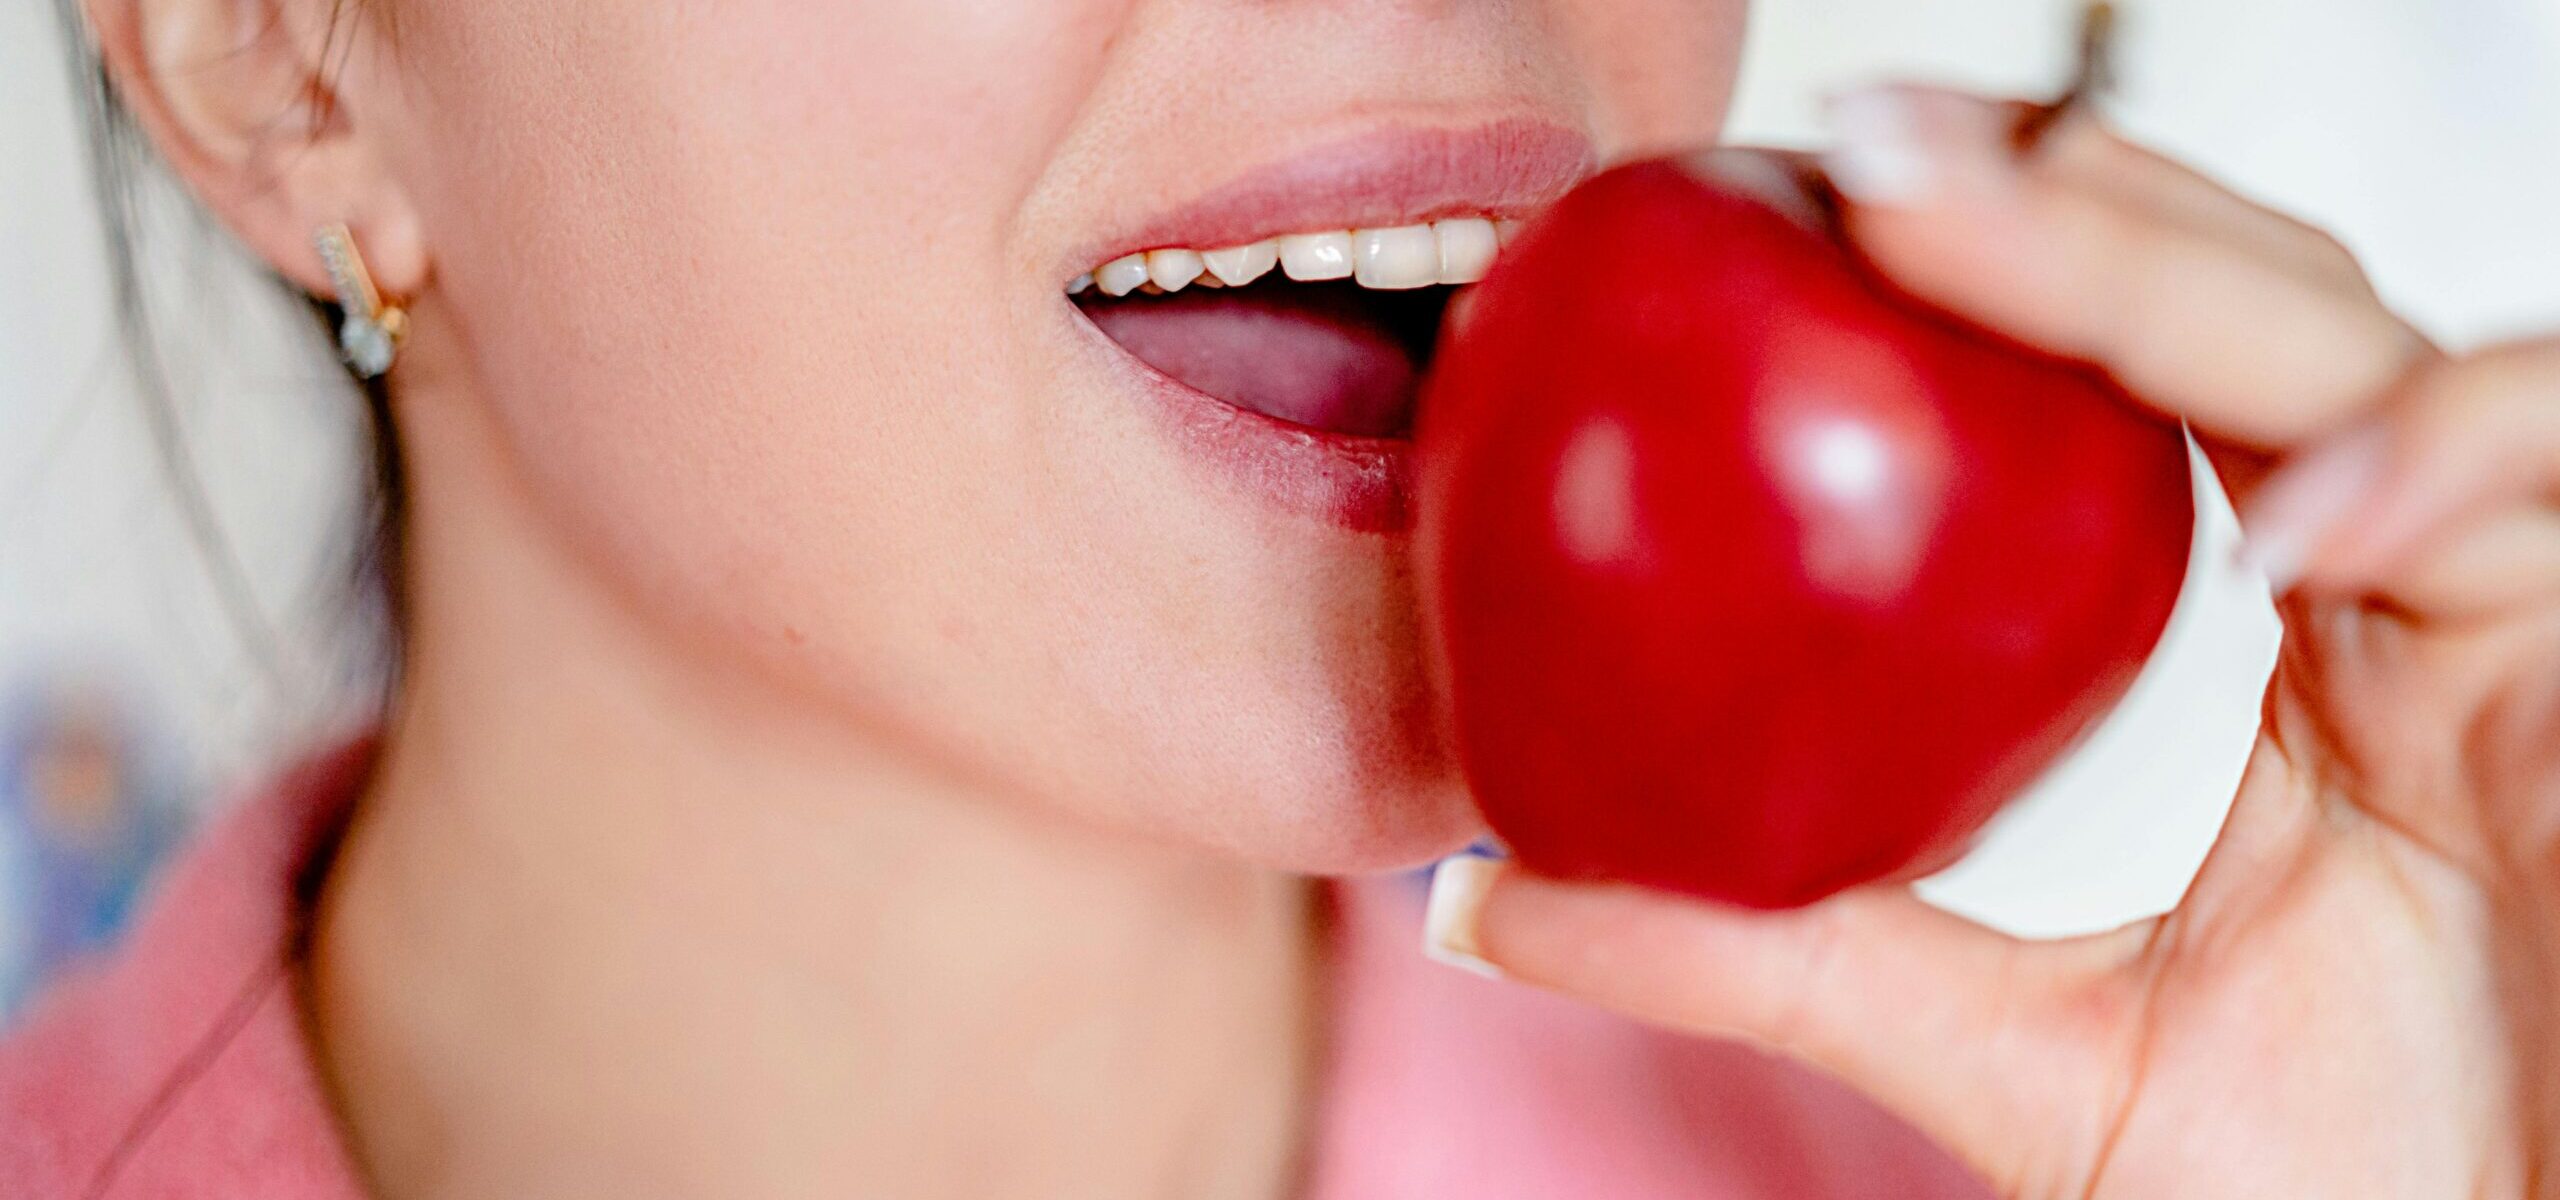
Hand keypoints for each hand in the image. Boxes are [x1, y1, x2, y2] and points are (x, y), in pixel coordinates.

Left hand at [1427, 84, 2559, 1198]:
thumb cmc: (2327, 1192)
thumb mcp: (2000, 1052)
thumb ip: (1771, 951)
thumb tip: (1478, 896)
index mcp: (2297, 637)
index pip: (2156, 380)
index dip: (2015, 266)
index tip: (1814, 199)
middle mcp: (2414, 587)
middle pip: (2254, 314)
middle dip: (2075, 205)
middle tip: (1866, 143)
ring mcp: (2522, 607)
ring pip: (2380, 348)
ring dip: (2186, 281)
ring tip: (1965, 228)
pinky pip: (2548, 487)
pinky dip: (2428, 466)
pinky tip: (2285, 508)